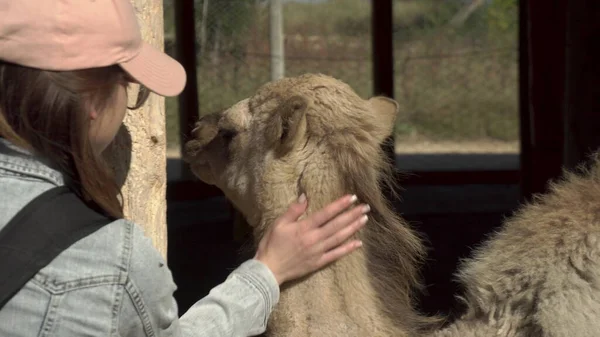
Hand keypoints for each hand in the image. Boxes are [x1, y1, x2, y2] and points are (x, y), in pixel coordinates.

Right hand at [254, 193, 369, 284]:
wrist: (269, 269)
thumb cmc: (272, 244)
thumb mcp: (278, 224)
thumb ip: (294, 211)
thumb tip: (305, 197)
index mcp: (304, 228)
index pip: (326, 213)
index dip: (340, 205)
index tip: (352, 198)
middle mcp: (315, 239)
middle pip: (337, 225)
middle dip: (352, 215)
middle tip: (366, 207)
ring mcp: (318, 251)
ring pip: (339, 238)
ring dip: (353, 228)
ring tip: (364, 219)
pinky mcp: (319, 262)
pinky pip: (336, 255)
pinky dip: (348, 249)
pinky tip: (358, 243)